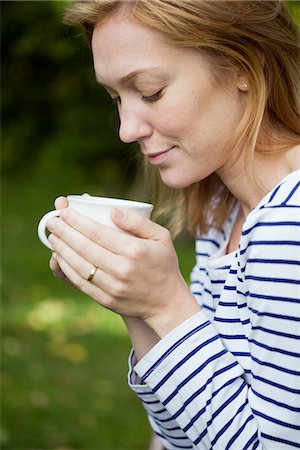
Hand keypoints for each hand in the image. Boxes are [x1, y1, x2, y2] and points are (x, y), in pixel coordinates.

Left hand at [47, 203, 199, 336]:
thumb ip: (138, 222)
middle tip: (52, 221)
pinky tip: (59, 257)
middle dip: (64, 232)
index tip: (65, 211)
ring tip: (53, 237)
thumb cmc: (163, 265)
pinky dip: (67, 269)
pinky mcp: (106, 300)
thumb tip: (112, 212)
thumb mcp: (161, 237)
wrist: (167, 302)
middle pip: (84, 247)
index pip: (97, 232)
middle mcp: (122, 269)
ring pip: (79, 265)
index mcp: (134, 251)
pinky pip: (81, 283)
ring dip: (61, 250)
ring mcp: (113, 287)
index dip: (77, 221)